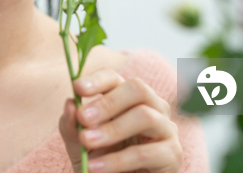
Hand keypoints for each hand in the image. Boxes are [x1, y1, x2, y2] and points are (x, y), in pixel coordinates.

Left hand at [58, 69, 182, 172]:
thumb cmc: (100, 161)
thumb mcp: (78, 144)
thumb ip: (72, 125)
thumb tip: (70, 103)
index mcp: (126, 98)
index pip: (115, 79)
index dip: (97, 80)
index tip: (76, 88)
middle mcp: (151, 106)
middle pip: (137, 89)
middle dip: (108, 102)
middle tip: (83, 118)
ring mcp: (165, 128)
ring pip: (145, 116)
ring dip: (112, 129)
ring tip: (87, 141)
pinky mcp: (172, 154)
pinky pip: (145, 153)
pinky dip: (117, 160)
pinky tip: (96, 168)